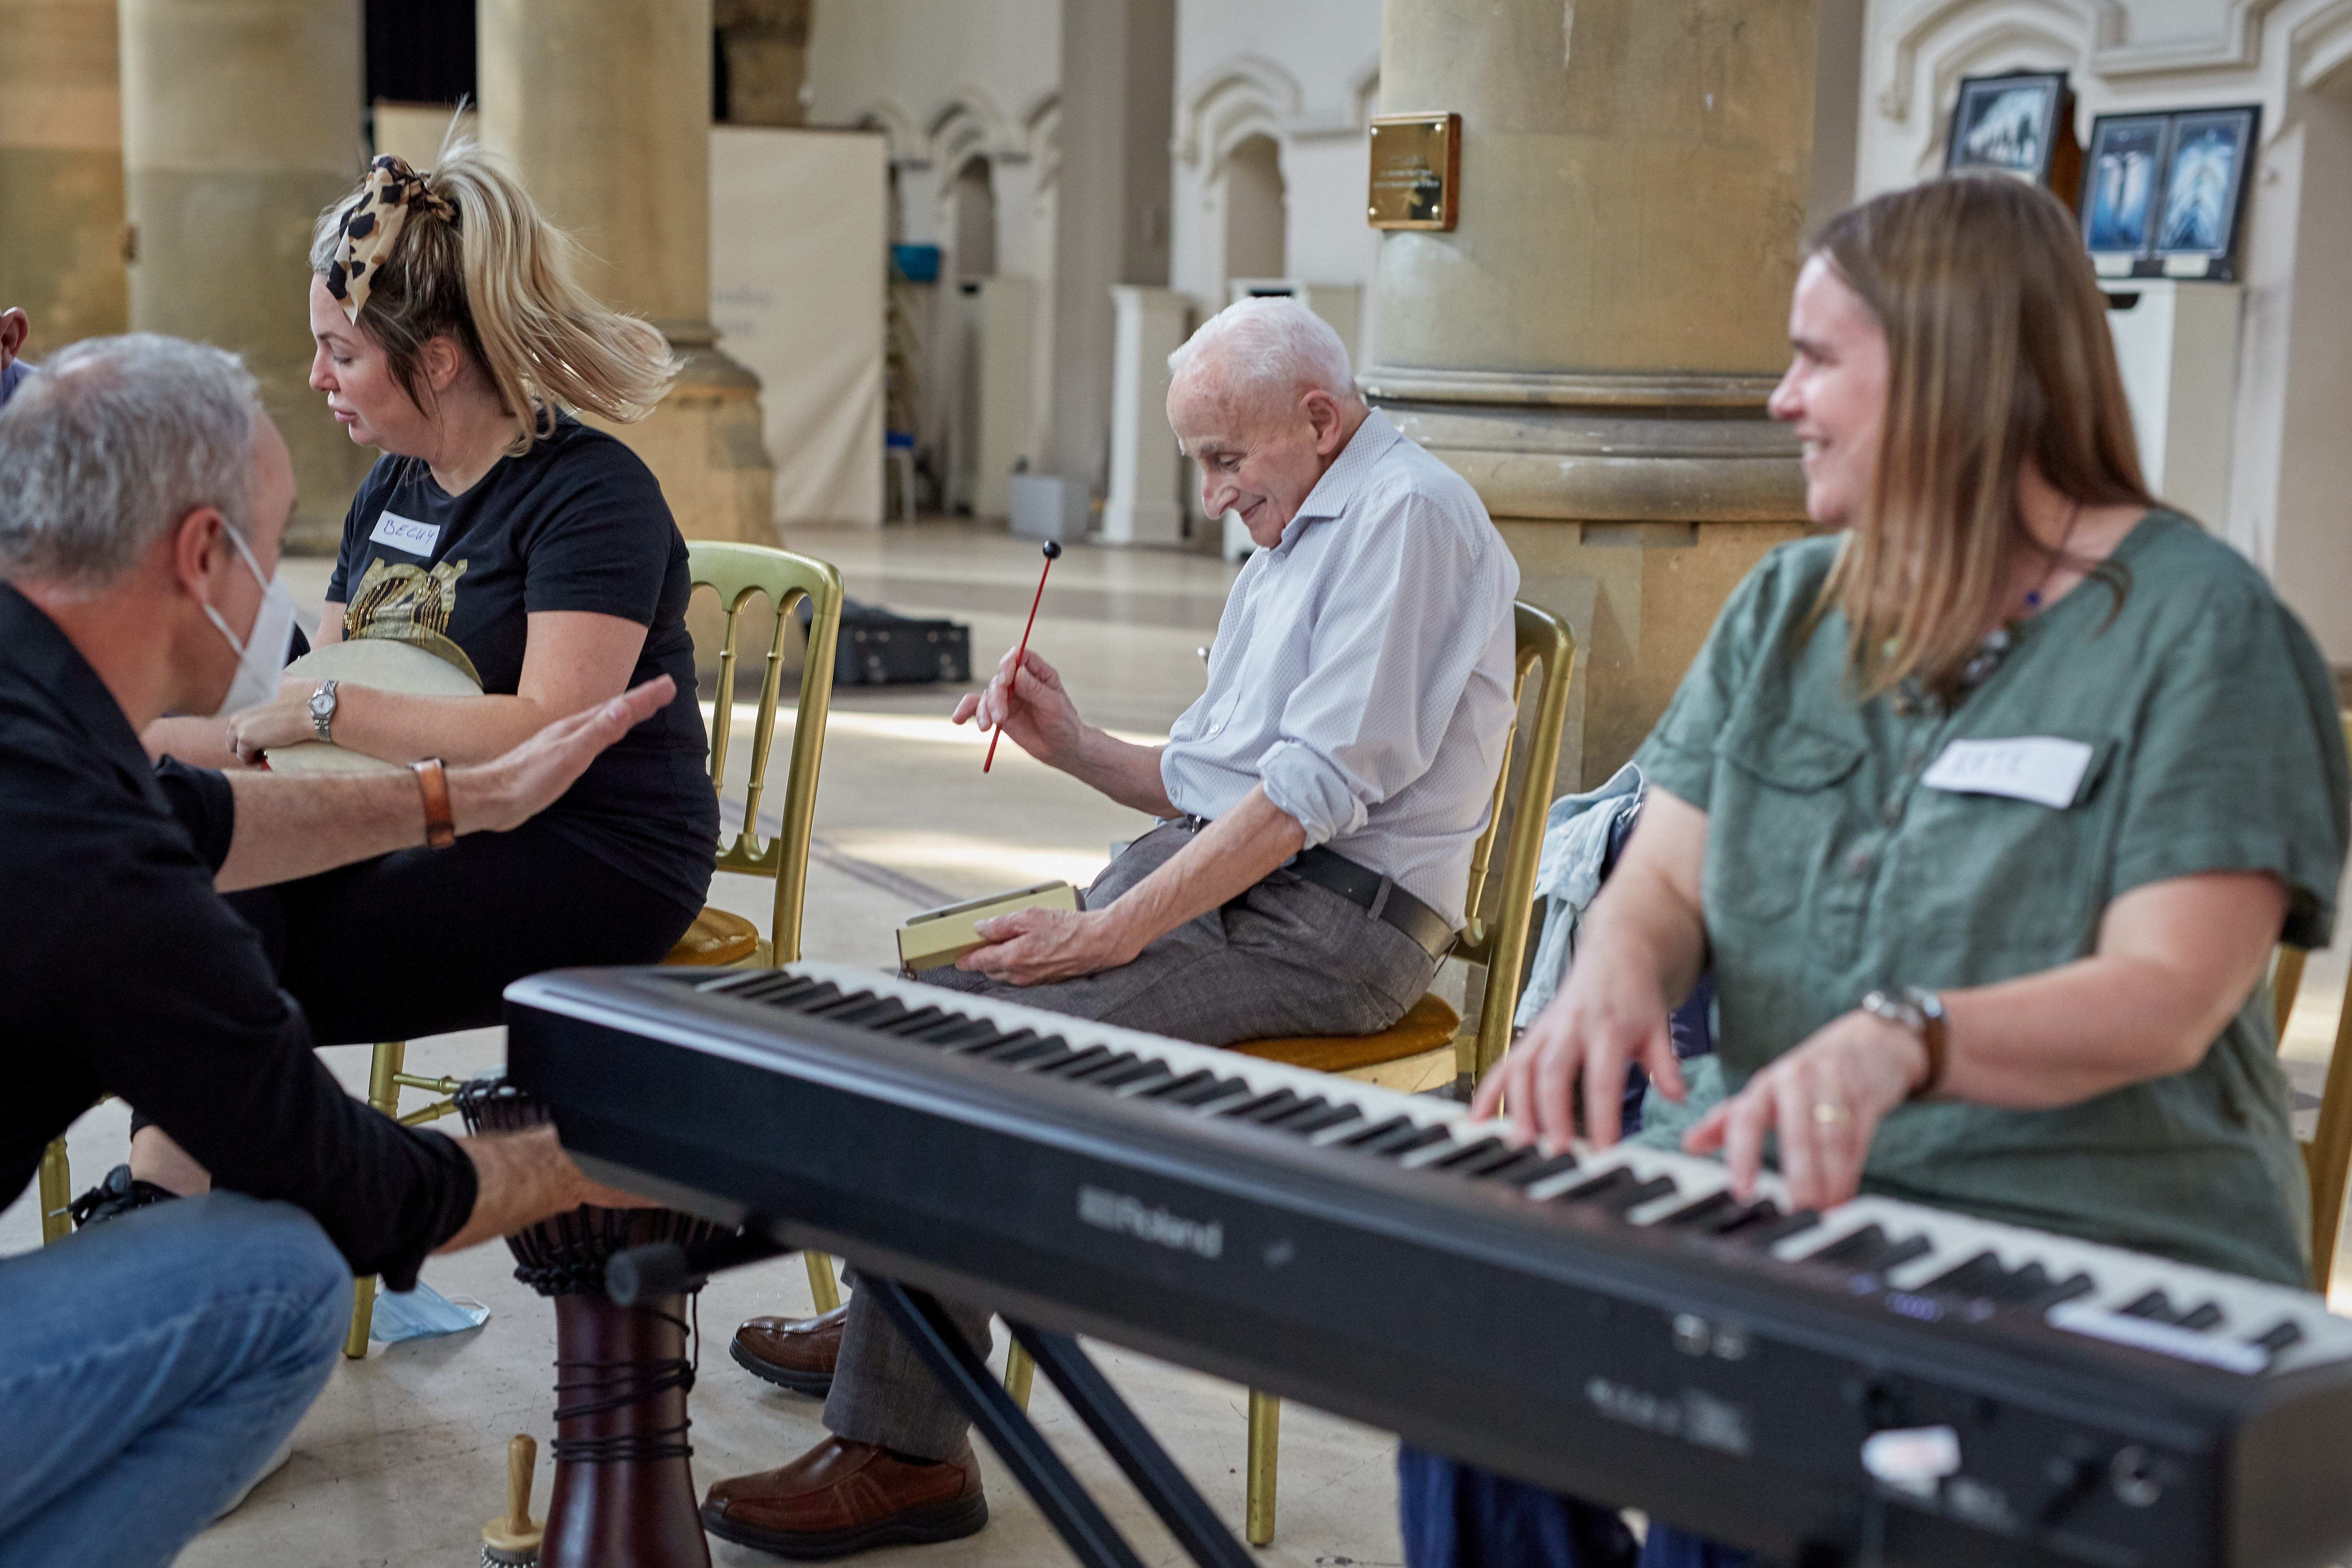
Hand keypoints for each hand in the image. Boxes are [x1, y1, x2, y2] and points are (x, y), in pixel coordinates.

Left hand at [224, 681, 323, 765]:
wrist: (314, 709)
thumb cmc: (305, 694)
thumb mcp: (283, 679)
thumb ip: (270, 681)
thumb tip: (274, 679)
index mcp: (244, 693)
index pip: (237, 713)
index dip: (248, 723)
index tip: (260, 730)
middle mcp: (236, 706)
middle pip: (232, 729)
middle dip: (245, 736)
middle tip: (261, 743)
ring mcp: (239, 723)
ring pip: (232, 743)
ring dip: (246, 750)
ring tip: (261, 754)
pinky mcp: (246, 739)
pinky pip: (243, 755)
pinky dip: (252, 759)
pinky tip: (262, 761)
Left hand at [447, 676, 675, 835]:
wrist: (491, 798)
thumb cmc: (528, 781)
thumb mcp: (569, 756)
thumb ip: (597, 732)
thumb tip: (623, 707)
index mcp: (577, 727)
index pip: (620, 707)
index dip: (646, 697)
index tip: (670, 685)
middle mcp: (570, 730)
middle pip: (612, 709)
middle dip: (640, 699)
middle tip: (664, 689)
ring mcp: (562, 743)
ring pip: (600, 722)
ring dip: (623, 712)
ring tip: (639, 706)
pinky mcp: (556, 759)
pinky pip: (590, 738)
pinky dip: (605, 731)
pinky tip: (600, 736)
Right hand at [951, 648, 1084, 769]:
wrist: (1061, 748)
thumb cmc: (1064, 724)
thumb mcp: (1054, 706)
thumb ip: (1035, 689)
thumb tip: (1018, 672)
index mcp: (1038, 673)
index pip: (1019, 657)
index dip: (1008, 663)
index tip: (1005, 679)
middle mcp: (1020, 681)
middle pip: (1000, 678)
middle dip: (996, 697)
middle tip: (999, 718)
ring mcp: (1008, 697)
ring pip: (988, 694)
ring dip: (984, 710)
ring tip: (987, 728)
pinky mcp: (999, 713)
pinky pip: (978, 708)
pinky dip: (966, 711)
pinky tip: (958, 719)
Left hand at [957, 906, 1138, 985]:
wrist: (1098, 943)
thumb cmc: (1068, 929)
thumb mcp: (1030, 916)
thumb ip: (1001, 924)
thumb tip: (981, 928)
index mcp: (1012, 958)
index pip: (979, 961)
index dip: (966, 958)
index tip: (958, 957)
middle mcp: (1020, 973)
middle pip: (990, 969)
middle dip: (982, 959)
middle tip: (980, 945)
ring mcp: (1033, 979)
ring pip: (1006, 974)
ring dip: (999, 962)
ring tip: (1002, 945)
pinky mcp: (1045, 980)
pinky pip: (1022, 975)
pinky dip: (1016, 965)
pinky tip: (1024, 950)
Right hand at [1470, 956, 1686, 1149]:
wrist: (1615, 953)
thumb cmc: (1636, 995)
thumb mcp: (1659, 1025)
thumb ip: (1665, 1063)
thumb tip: (1677, 1096)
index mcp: (1607, 1027)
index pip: (1603, 1077)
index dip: (1602, 1115)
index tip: (1604, 1149)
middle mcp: (1571, 1028)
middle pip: (1554, 1072)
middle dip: (1551, 1112)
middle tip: (1555, 1149)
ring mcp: (1546, 1031)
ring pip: (1523, 1069)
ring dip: (1517, 1106)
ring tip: (1519, 1143)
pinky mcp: (1530, 1036)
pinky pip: (1504, 1064)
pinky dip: (1489, 1092)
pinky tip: (1477, 1120)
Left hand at [1681, 1010, 1927, 1209]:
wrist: (1867, 1041)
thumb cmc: (1809, 1074)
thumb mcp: (1766, 1092)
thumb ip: (1730, 1119)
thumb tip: (1690, 1144)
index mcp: (1766, 1084)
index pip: (1746, 1118)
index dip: (1742, 1154)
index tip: (1742, 1192)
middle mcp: (1795, 1080)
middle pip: (1795, 1133)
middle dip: (1798, 1175)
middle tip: (1797, 1212)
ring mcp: (1833, 1084)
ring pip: (1830, 1138)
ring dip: (1829, 1178)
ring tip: (1825, 1210)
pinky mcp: (1865, 1094)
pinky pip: (1858, 1136)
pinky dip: (1851, 1169)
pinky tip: (1845, 1194)